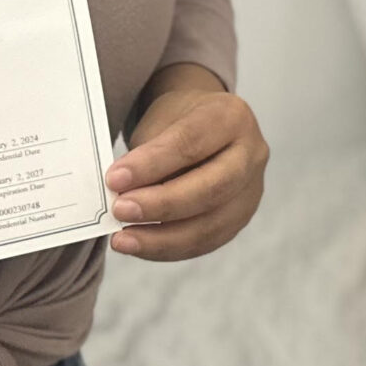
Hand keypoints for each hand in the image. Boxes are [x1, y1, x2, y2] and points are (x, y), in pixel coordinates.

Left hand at [105, 68, 268, 262]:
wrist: (205, 126)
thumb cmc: (179, 122)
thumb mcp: (161, 122)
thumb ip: (146, 155)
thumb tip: (119, 194)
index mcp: (231, 117)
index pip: (190, 143)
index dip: (152, 165)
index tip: (114, 179)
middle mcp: (251, 154)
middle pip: (211, 188)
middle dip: (161, 205)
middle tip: (120, 210)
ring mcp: (251, 191)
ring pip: (211, 225)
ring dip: (162, 238)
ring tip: (124, 239)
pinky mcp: (240, 218)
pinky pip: (206, 242)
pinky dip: (169, 247)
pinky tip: (141, 245)